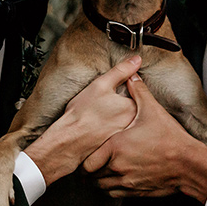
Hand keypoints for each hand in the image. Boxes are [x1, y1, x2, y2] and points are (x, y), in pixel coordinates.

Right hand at [25, 55, 140, 185]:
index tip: (108, 94)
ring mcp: (127, 136)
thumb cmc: (82, 114)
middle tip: (101, 107)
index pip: (136, 92)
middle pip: (131, 107)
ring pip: (125, 120)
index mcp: (134, 108)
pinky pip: (118, 132)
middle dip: (120, 104)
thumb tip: (137, 60)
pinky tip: (98, 128)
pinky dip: (110, 128)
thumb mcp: (101, 85)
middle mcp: (134, 124)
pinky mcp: (117, 145)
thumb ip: (121, 71)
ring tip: (99, 117)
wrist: (69, 141)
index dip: (121, 89)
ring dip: (116, 117)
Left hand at [82, 74, 206, 202]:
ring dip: (98, 179)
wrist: (189, 163)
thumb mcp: (153, 111)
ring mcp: (126, 182)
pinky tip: (114, 179)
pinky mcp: (136, 192)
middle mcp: (118, 167)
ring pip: (101, 186)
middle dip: (89, 169)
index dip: (85, 157)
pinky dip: (110, 188)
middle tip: (90, 161)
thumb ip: (139, 92)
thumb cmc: (170, 138)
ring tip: (100, 170)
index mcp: (116, 147)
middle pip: (91, 175)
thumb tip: (131, 75)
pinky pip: (113, 194)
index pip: (87, 161)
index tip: (86, 151)